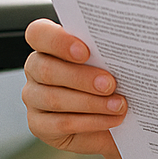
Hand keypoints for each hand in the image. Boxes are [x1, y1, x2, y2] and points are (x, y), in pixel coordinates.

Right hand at [22, 18, 126, 158]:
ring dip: (91, 102)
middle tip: (110, 83)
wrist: (108, 117)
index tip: (86, 52)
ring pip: (54, 99)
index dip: (58, 41)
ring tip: (118, 104)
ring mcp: (33, 98)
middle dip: (81, 77)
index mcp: (48, 43)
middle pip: (46, 69)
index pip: (39, 33)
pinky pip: (61, 124)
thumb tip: (124, 46)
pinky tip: (112, 119)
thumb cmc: (108, 77)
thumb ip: (105, 50)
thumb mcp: (106, 60)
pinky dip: (91, 121)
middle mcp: (36, 68)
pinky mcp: (38, 125)